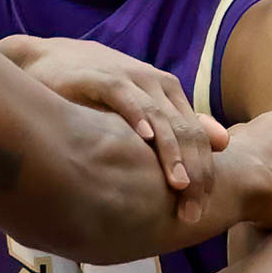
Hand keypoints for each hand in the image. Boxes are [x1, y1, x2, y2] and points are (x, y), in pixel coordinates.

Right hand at [1, 36, 229, 219]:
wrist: (45, 60)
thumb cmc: (93, 91)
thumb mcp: (138, 109)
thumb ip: (176, 126)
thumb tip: (226, 141)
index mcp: (168, 94)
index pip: (198, 137)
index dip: (205, 175)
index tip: (200, 211)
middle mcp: (156, 85)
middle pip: (187, 132)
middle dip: (195, 174)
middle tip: (192, 213)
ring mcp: (131, 79)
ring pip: (162, 118)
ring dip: (172, 154)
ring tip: (179, 186)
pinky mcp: (103, 77)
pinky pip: (127, 98)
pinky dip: (139, 117)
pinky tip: (145, 139)